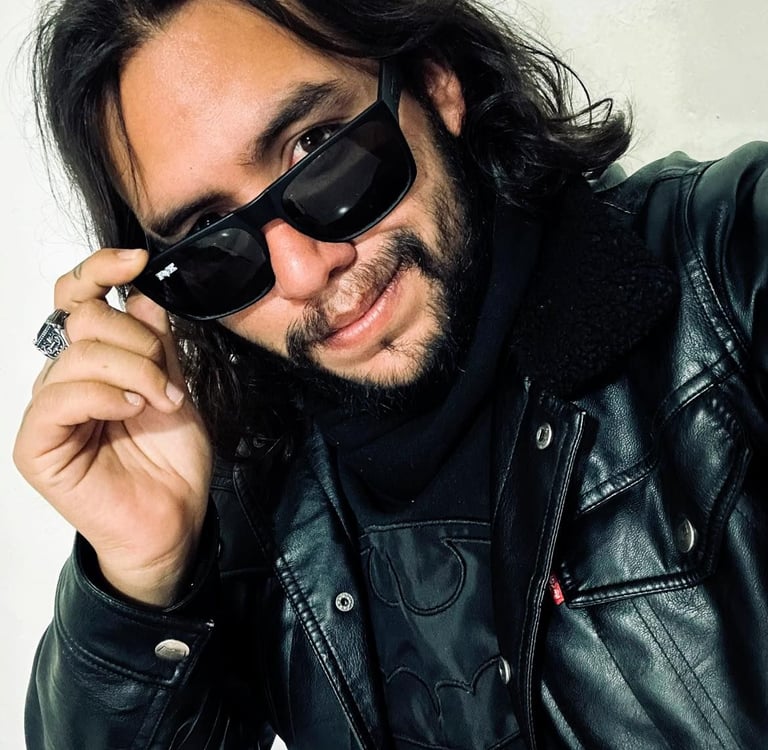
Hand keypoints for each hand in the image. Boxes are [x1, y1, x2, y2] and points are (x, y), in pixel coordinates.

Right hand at [14, 249, 212, 606]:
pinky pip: (62, 397)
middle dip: (139, 342)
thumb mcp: (175, 383)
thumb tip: (143, 292)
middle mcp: (64, 380)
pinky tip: (133, 410)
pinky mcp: (37, 446)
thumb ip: (156, 340)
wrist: (176, 516)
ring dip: (136, 372)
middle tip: (166, 380)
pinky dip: (106, 395)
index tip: (137, 261)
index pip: (75, 298)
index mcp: (94, 361)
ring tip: (161, 404)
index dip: (100, 270)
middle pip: (84, 319)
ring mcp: (48, 412)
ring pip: (80, 354)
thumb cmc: (171, 457)